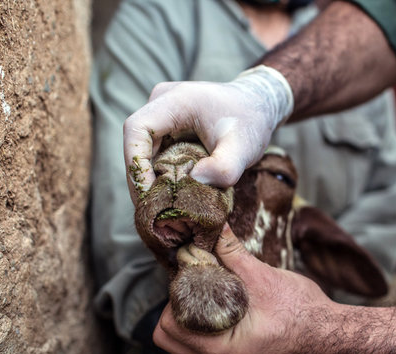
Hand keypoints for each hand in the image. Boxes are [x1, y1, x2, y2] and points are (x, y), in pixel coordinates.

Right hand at [123, 65, 292, 204]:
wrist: (260, 106)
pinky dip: (160, 174)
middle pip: (136, 143)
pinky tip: (169, 196)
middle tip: (152, 211)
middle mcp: (162, 102)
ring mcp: (163, 113)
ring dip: (149, 179)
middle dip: (141, 179)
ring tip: (160, 208)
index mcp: (176, 100)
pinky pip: (155, 151)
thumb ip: (224, 167)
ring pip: (144, 150)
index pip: (137, 129)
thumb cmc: (252, 122)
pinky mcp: (167, 125)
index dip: (135, 163)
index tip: (147, 194)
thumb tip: (193, 181)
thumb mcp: (244, 148)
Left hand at [152, 224, 332, 353]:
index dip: (175, 296)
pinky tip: (219, 295)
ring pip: (184, 338)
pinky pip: (202, 337)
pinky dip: (202, 317)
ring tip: (206, 286)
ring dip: (187, 312)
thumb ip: (233, 253)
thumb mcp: (263, 277)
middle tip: (195, 280)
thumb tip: (216, 227)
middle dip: (175, 305)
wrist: (326, 332)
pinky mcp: (233, 351)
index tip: (192, 273)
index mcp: (219, 348)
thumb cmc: (299, 312)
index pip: (169, 327)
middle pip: (169, 336)